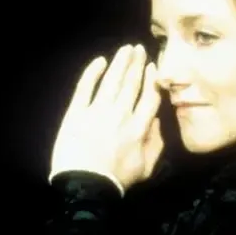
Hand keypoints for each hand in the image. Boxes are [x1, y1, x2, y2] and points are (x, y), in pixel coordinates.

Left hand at [50, 44, 164, 191]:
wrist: (85, 186)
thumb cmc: (117, 180)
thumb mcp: (147, 168)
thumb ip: (156, 143)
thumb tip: (158, 121)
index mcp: (139, 127)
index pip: (149, 96)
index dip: (152, 79)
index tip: (152, 66)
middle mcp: (121, 113)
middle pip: (131, 83)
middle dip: (136, 64)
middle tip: (138, 48)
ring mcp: (98, 110)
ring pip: (111, 80)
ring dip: (119, 63)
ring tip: (125, 49)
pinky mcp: (77, 112)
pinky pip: (85, 87)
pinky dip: (92, 73)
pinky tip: (99, 61)